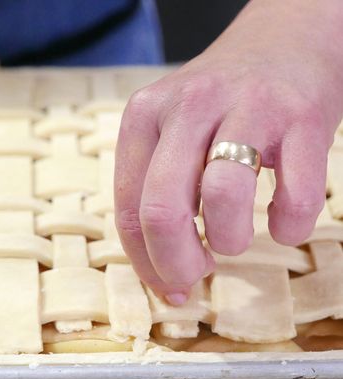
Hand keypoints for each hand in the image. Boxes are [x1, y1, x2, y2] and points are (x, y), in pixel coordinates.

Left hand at [114, 0, 342, 304]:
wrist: (284, 41)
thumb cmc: (219, 106)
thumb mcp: (169, 132)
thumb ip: (156, 193)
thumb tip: (163, 275)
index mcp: (144, 116)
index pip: (129, 210)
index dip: (145, 263)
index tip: (168, 286)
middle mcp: (189, 107)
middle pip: (162, 210)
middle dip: (176, 264)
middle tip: (197, 275)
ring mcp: (247, 108)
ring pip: (222, 198)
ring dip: (229, 241)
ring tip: (234, 239)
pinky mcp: (302, 117)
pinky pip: (295, 195)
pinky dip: (289, 225)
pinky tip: (284, 222)